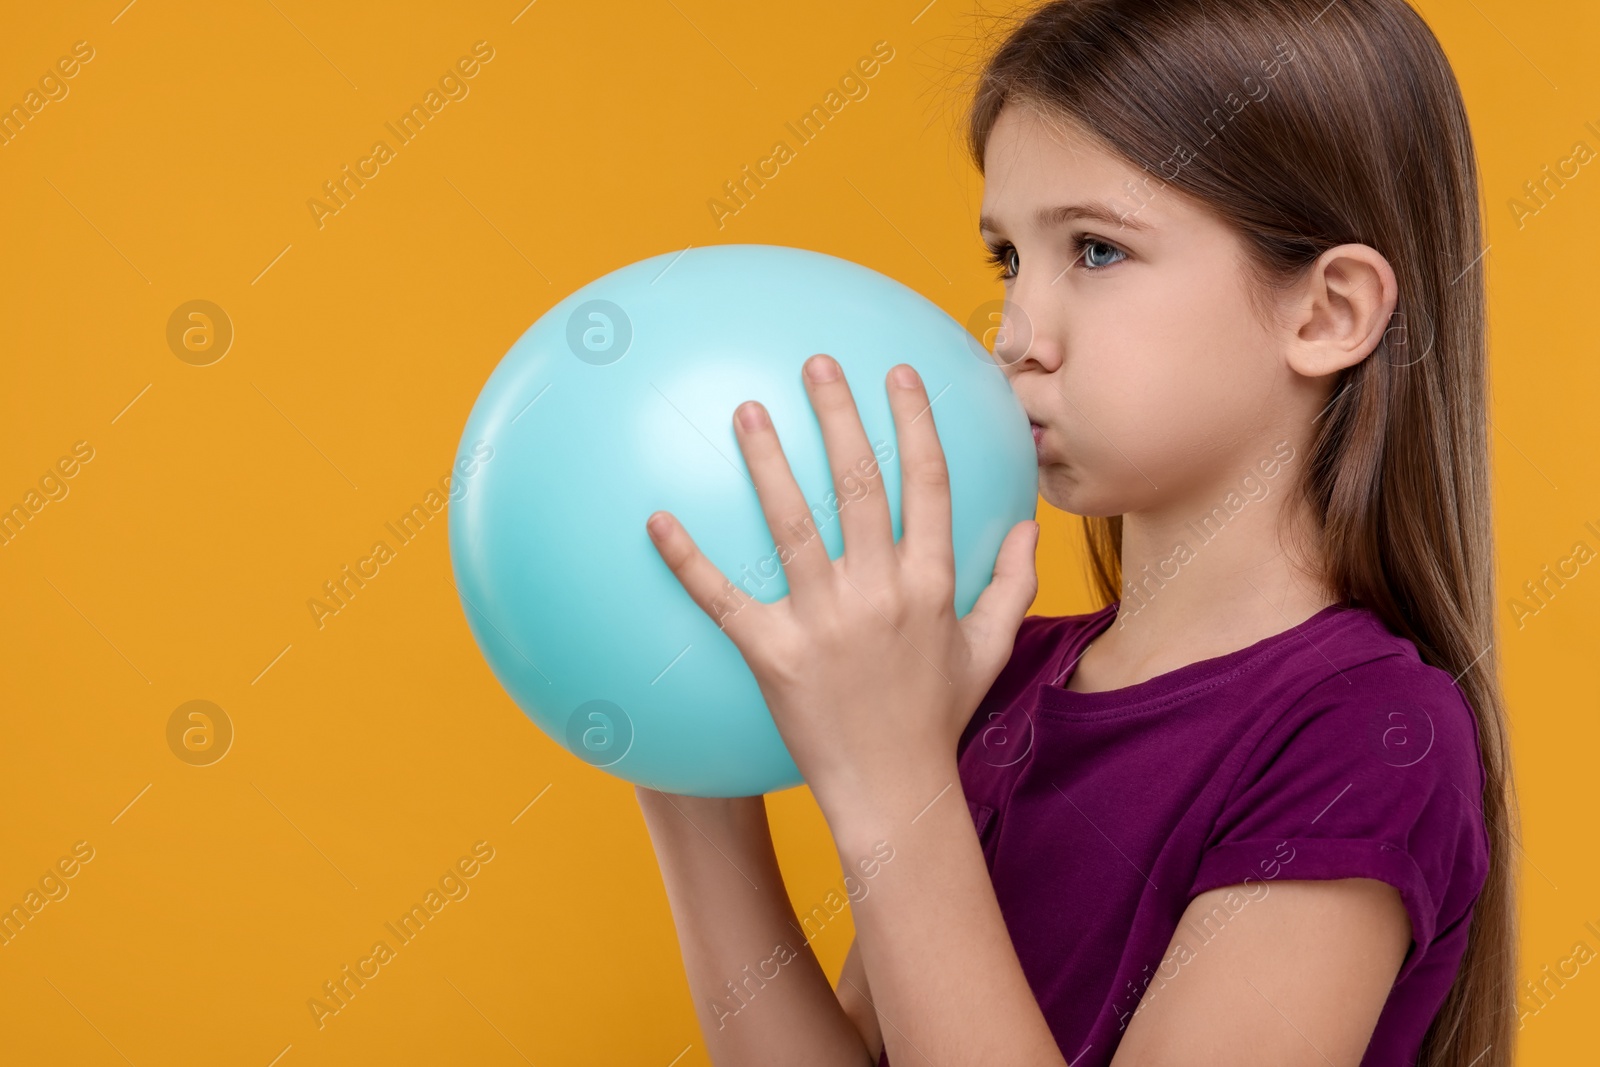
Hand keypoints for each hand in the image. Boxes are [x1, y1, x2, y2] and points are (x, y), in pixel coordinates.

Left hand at [644, 354, 1038, 822]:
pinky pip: (724, 598)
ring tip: (746, 410)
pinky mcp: (773, 655)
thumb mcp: (990, 649)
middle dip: (838, 415)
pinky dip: (688, 558)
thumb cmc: (937, 718)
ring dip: (768, 461)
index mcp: (930, 584)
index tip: (897, 371)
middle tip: (814, 363)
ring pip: (791, 524)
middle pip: (858, 484)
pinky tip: (657, 519)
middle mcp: (880, 592)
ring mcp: (824, 622)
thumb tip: (1028, 528)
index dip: (913, 421)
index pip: (927, 483)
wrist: (894, 794)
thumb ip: (1011, 584)